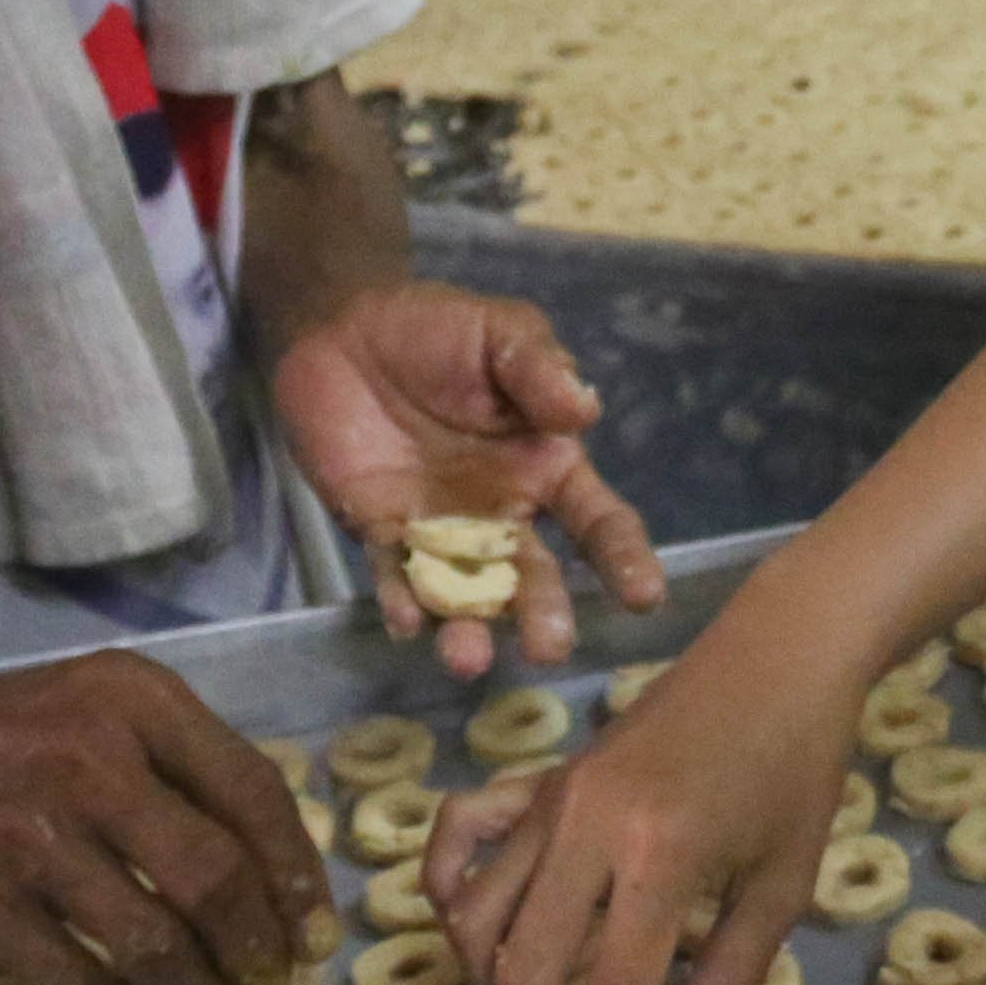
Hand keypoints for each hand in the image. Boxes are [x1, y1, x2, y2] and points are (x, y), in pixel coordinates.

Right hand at [0, 647, 335, 984]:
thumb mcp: (95, 709)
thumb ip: (178, 769)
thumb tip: (271, 878)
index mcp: (136, 701)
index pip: (252, 791)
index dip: (296, 873)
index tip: (314, 929)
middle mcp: (93, 757)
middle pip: (214, 877)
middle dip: (256, 950)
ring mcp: (31, 831)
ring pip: (153, 944)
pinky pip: (74, 984)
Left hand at [271, 283, 667, 677]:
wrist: (342, 328)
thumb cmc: (436, 330)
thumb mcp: (499, 331)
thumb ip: (539, 368)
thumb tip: (585, 411)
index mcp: (546, 468)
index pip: (598, 523)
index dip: (624, 559)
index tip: (643, 597)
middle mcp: (502, 513)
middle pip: (534, 577)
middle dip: (544, 614)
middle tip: (549, 648)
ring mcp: (441, 531)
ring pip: (465, 595)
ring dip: (469, 631)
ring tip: (468, 657)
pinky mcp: (382, 533)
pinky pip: (395, 577)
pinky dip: (402, 603)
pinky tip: (408, 621)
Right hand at [432, 633, 852, 984]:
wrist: (777, 657)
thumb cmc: (797, 768)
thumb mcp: (785, 882)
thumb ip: (729, 978)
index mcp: (659, 857)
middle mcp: (584, 829)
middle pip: (527, 972)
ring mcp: (549, 801)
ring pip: (479, 922)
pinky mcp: (536, 782)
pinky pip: (460, 843)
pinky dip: (451, 896)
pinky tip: (478, 946)